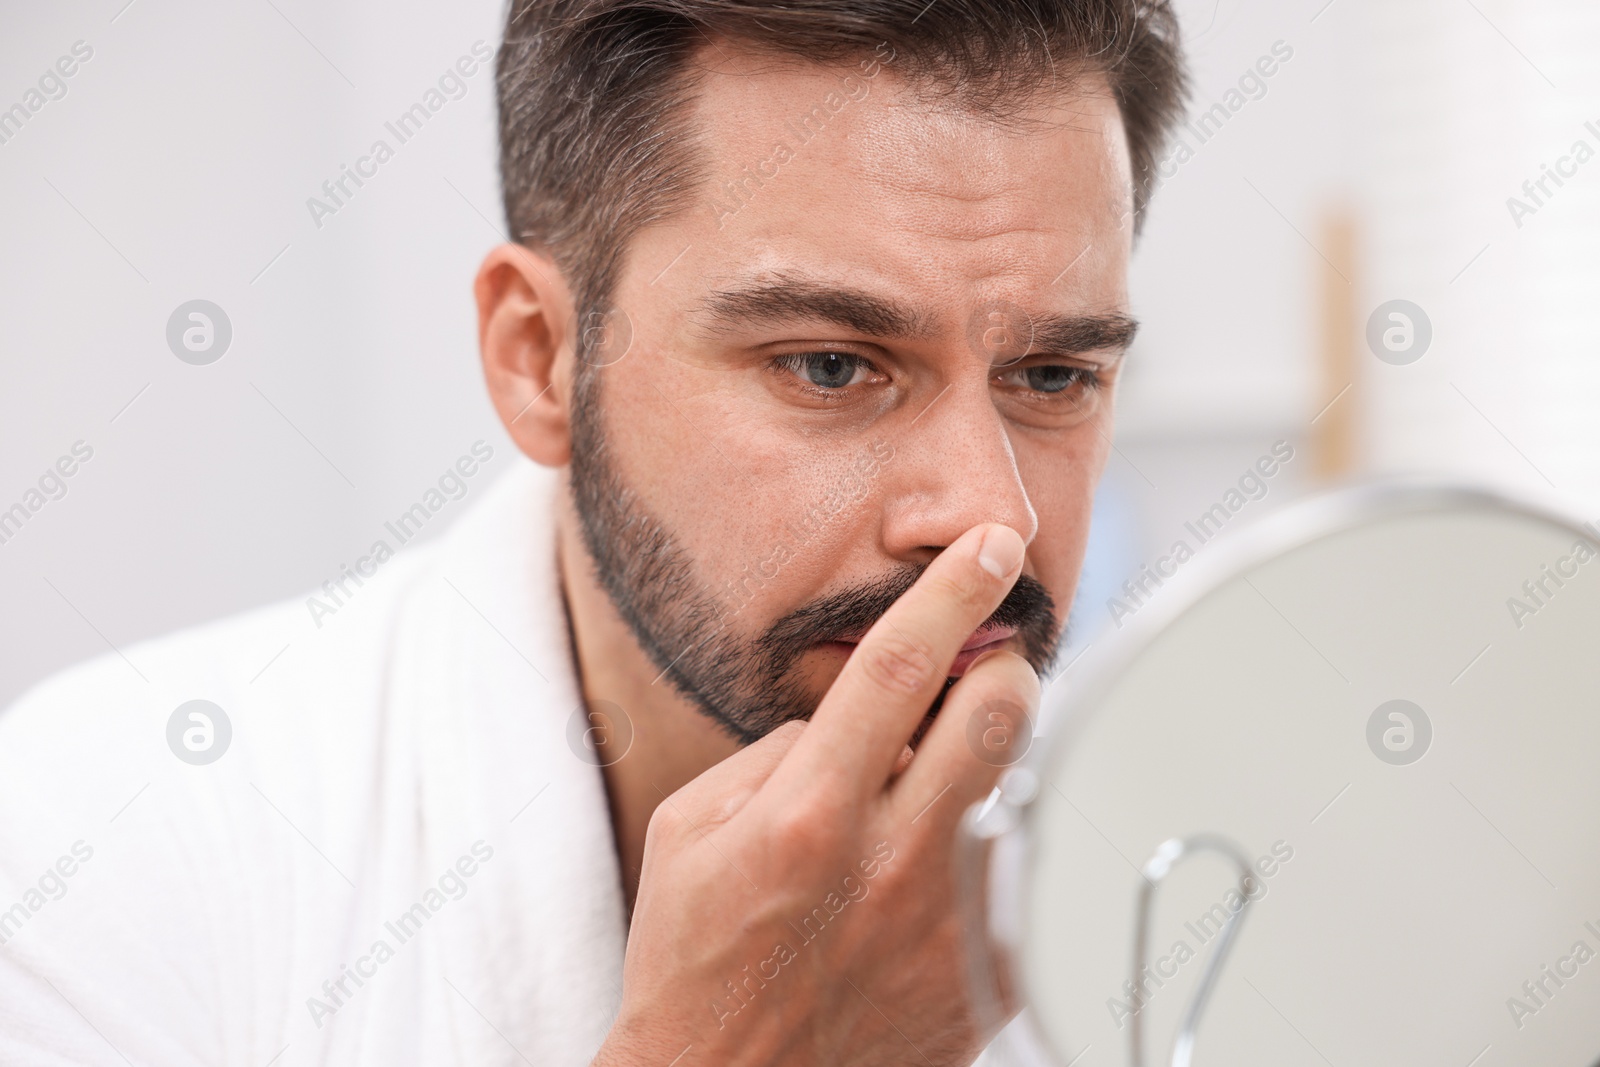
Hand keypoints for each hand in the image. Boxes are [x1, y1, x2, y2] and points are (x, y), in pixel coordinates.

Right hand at [593, 524, 1039, 1066]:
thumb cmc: (694, 959)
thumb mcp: (691, 828)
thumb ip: (778, 753)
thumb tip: (851, 718)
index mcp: (810, 815)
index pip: (897, 669)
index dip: (952, 592)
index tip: (990, 549)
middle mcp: (892, 863)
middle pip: (995, 717)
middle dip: (1006, 663)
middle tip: (988, 660)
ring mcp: (947, 925)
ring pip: (1010, 794)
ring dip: (978, 770)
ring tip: (923, 798)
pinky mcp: (983, 979)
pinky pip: (1006, 879)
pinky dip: (975, 858)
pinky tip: (922, 889)